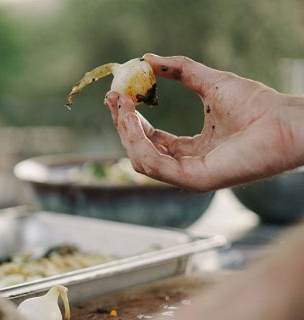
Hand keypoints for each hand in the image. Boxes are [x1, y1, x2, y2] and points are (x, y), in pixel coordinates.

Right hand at [105, 54, 299, 191]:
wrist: (285, 120)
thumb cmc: (258, 105)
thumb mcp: (209, 82)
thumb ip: (180, 71)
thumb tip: (148, 59)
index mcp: (193, 150)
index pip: (151, 140)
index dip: (130, 120)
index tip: (118, 97)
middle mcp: (188, 166)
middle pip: (141, 151)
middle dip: (122, 126)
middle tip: (115, 99)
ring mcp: (190, 176)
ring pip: (142, 161)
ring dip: (127, 133)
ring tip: (124, 107)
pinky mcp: (195, 179)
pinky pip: (155, 165)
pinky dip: (139, 143)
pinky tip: (134, 120)